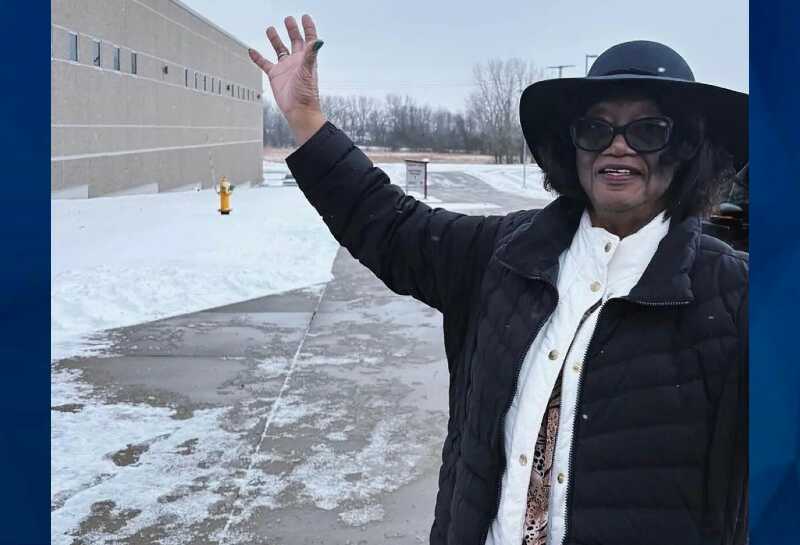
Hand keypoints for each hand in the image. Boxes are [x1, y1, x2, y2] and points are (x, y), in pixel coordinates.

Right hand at [248, 15, 326, 145]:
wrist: (298, 110)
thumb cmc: (306, 94)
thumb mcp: (308, 71)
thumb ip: (311, 54)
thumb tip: (319, 40)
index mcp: (306, 58)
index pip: (309, 39)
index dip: (308, 27)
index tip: (305, 16)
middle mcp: (296, 61)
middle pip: (294, 41)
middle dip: (292, 29)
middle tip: (288, 19)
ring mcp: (285, 68)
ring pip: (279, 49)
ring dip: (275, 39)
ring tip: (270, 29)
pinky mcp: (275, 76)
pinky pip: (264, 63)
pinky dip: (257, 57)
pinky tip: (251, 50)